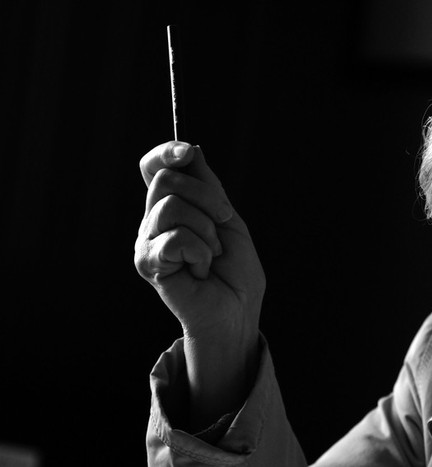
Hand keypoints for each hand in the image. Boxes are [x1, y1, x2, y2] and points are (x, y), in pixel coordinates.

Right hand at [134, 141, 264, 338]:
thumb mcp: (227, 218)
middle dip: (207, 196)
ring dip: (206, 230)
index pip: (154, 168)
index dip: (165, 152)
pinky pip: (175, 238)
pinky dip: (200, 252)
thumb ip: (208, 186)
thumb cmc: (235, 269)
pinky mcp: (147, 263)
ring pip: (171, 206)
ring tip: (211, 254)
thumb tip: (192, 149)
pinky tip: (201, 271)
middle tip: (222, 222)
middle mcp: (153, 221)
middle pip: (166, 179)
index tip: (186, 152)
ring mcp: (147, 242)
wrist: (237, 309)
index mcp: (172, 207)